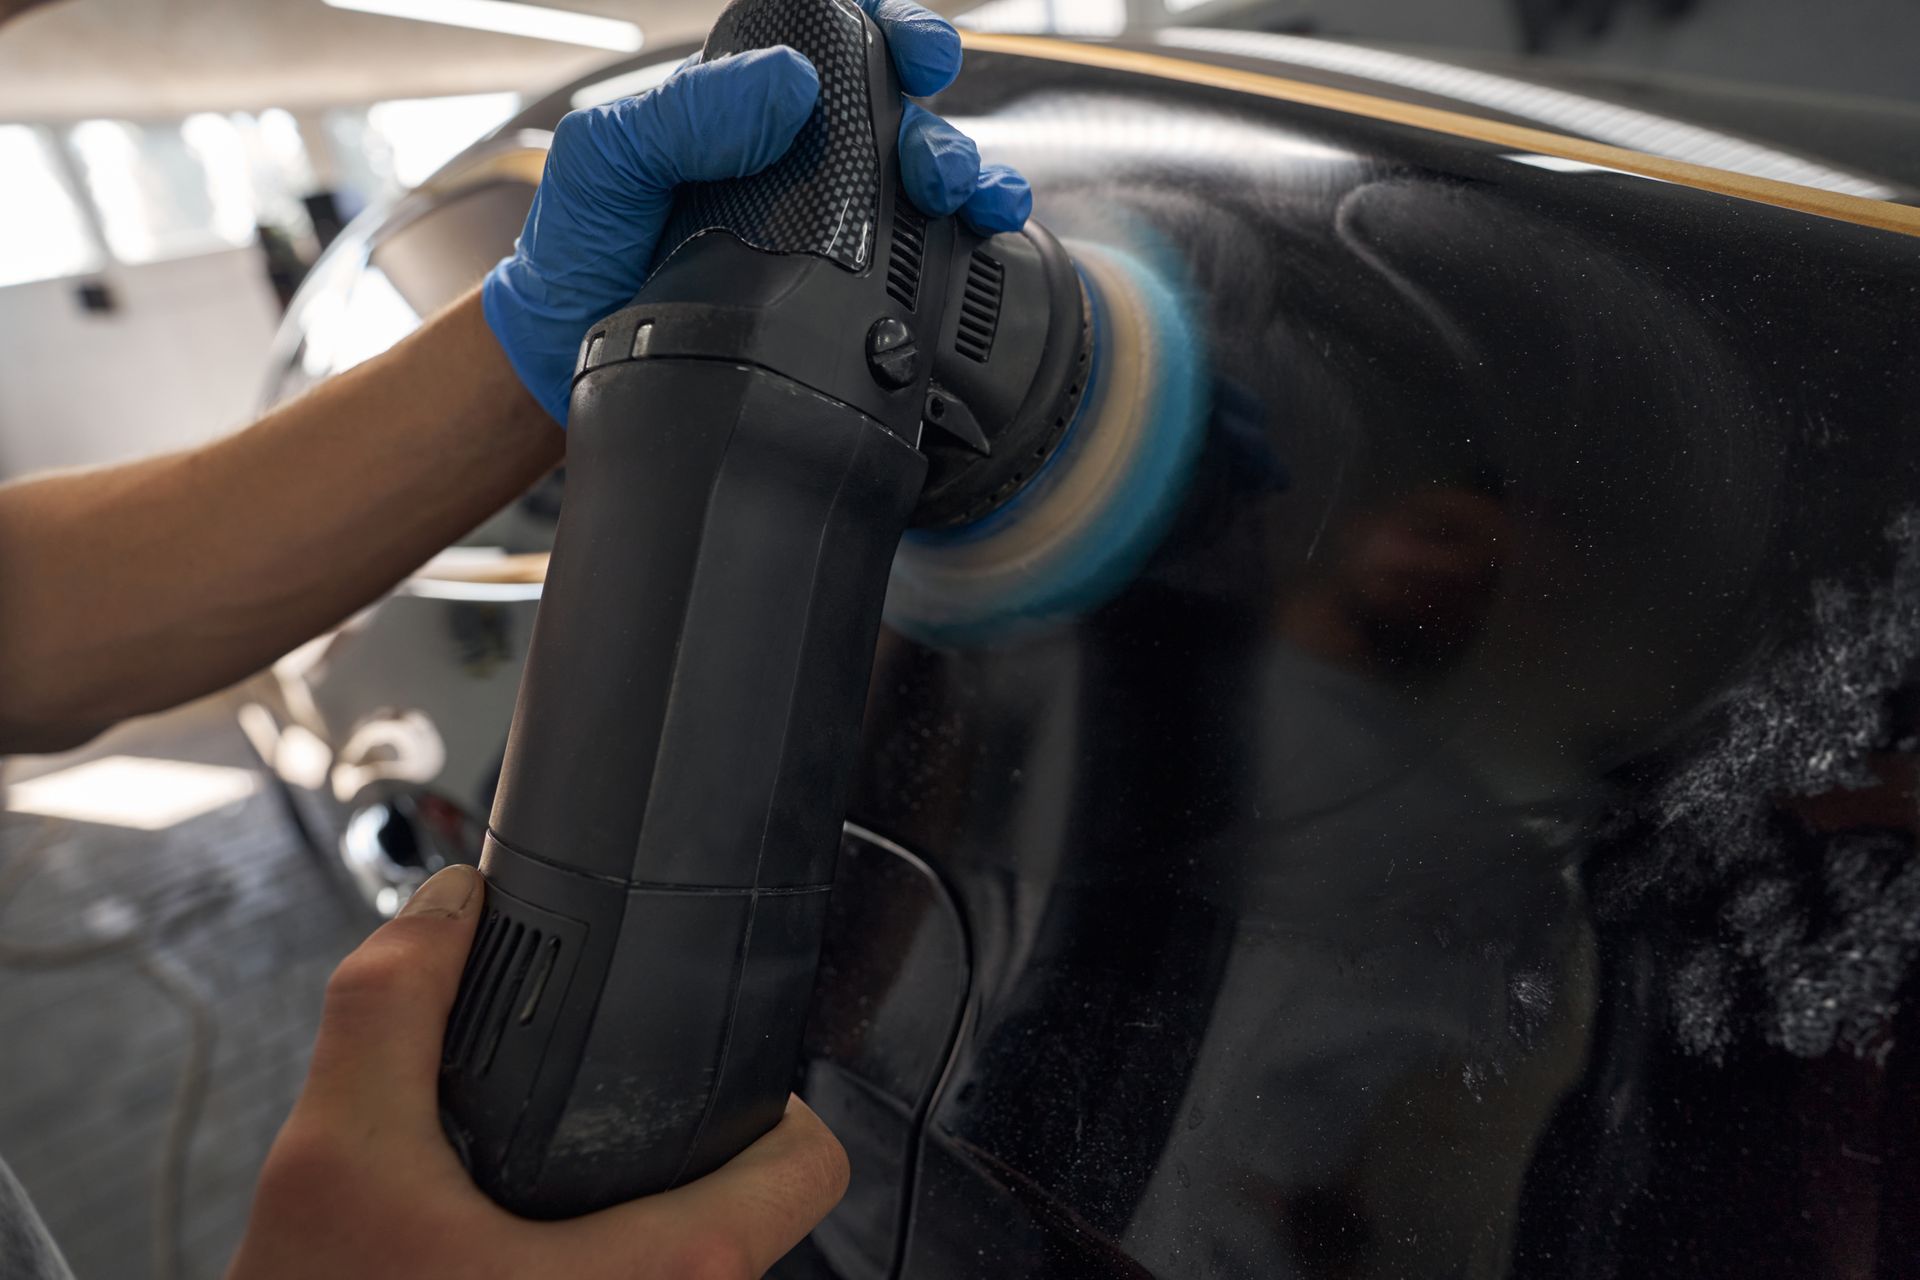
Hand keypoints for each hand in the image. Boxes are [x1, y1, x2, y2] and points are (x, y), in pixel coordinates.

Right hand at [228, 866, 848, 1278]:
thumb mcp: (335, 1160)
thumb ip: (393, 1007)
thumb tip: (449, 907)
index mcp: (672, 1278)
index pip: (811, 1165)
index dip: (769, 1103)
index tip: (711, 1081)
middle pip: (742, 1216)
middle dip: (668, 1163)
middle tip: (590, 1138)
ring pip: (684, 1273)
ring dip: (624, 1229)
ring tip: (539, 1205)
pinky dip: (596, 1273)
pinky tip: (516, 1258)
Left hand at [484, 0, 1031, 423]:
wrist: (569, 361)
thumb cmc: (580, 249)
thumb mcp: (610, 160)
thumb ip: (686, 113)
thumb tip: (794, 82)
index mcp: (747, 104)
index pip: (834, 37)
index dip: (885, 23)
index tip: (904, 43)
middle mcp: (801, 158)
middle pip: (901, 103)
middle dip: (933, 99)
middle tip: (926, 129)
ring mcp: (833, 226)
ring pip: (927, 174)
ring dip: (962, 169)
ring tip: (954, 194)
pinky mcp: (851, 291)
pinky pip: (932, 255)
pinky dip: (978, 240)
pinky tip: (986, 238)